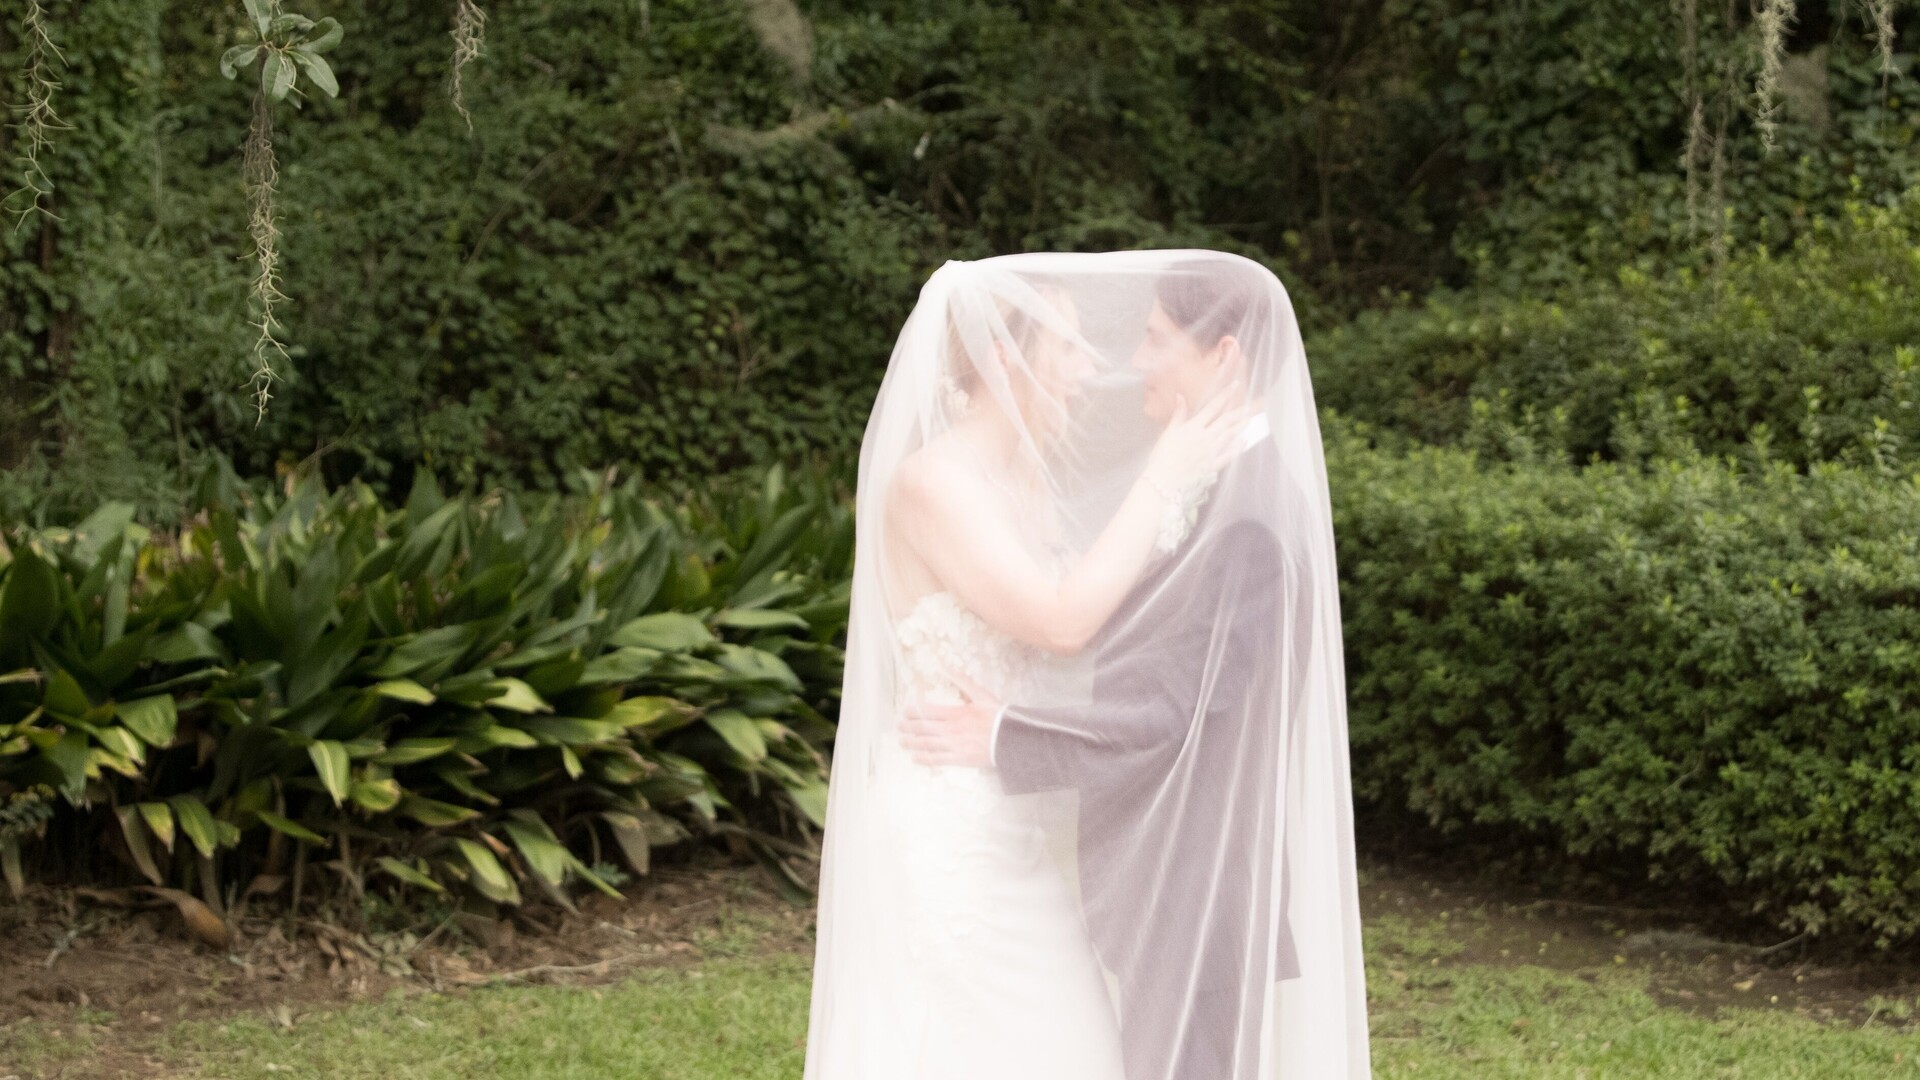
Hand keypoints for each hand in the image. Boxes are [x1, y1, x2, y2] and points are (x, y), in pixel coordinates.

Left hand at [899, 666, 1002, 768]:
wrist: (1011, 738)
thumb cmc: (997, 716)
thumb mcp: (981, 694)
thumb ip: (963, 681)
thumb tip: (948, 667)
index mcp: (956, 713)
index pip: (928, 712)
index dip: (913, 712)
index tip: (905, 713)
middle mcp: (951, 729)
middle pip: (923, 728)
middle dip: (908, 727)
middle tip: (899, 727)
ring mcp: (954, 745)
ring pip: (927, 744)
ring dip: (912, 743)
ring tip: (903, 742)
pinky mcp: (959, 758)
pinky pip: (937, 759)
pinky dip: (924, 759)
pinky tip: (916, 758)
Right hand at [1144, 354, 1255, 492]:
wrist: (1164, 481)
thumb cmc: (1162, 457)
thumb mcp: (1168, 432)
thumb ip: (1178, 414)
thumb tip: (1180, 396)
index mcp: (1194, 427)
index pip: (1213, 407)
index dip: (1225, 395)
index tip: (1235, 385)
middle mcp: (1206, 437)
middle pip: (1226, 420)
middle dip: (1240, 410)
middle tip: (1253, 403)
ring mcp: (1212, 452)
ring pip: (1231, 435)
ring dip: (1241, 425)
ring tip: (1250, 418)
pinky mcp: (1213, 466)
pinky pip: (1229, 455)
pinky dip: (1238, 447)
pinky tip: (1244, 441)